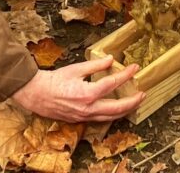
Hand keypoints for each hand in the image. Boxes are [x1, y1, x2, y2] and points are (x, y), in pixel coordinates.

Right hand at [11, 56, 143, 121]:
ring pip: (111, 117)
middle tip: (143, 94)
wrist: (36, 94)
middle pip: (117, 108)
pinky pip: (102, 120)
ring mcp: (85, 117)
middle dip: (133, 102)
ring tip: (135, 103)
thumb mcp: (76, 69)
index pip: (113, 83)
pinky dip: (113, 115)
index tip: (135, 68)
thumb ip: (95, 65)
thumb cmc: (54, 80)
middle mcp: (88, 108)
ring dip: (125, 111)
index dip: (126, 75)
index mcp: (88, 93)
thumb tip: (110, 59)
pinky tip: (118, 110)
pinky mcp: (81, 120)